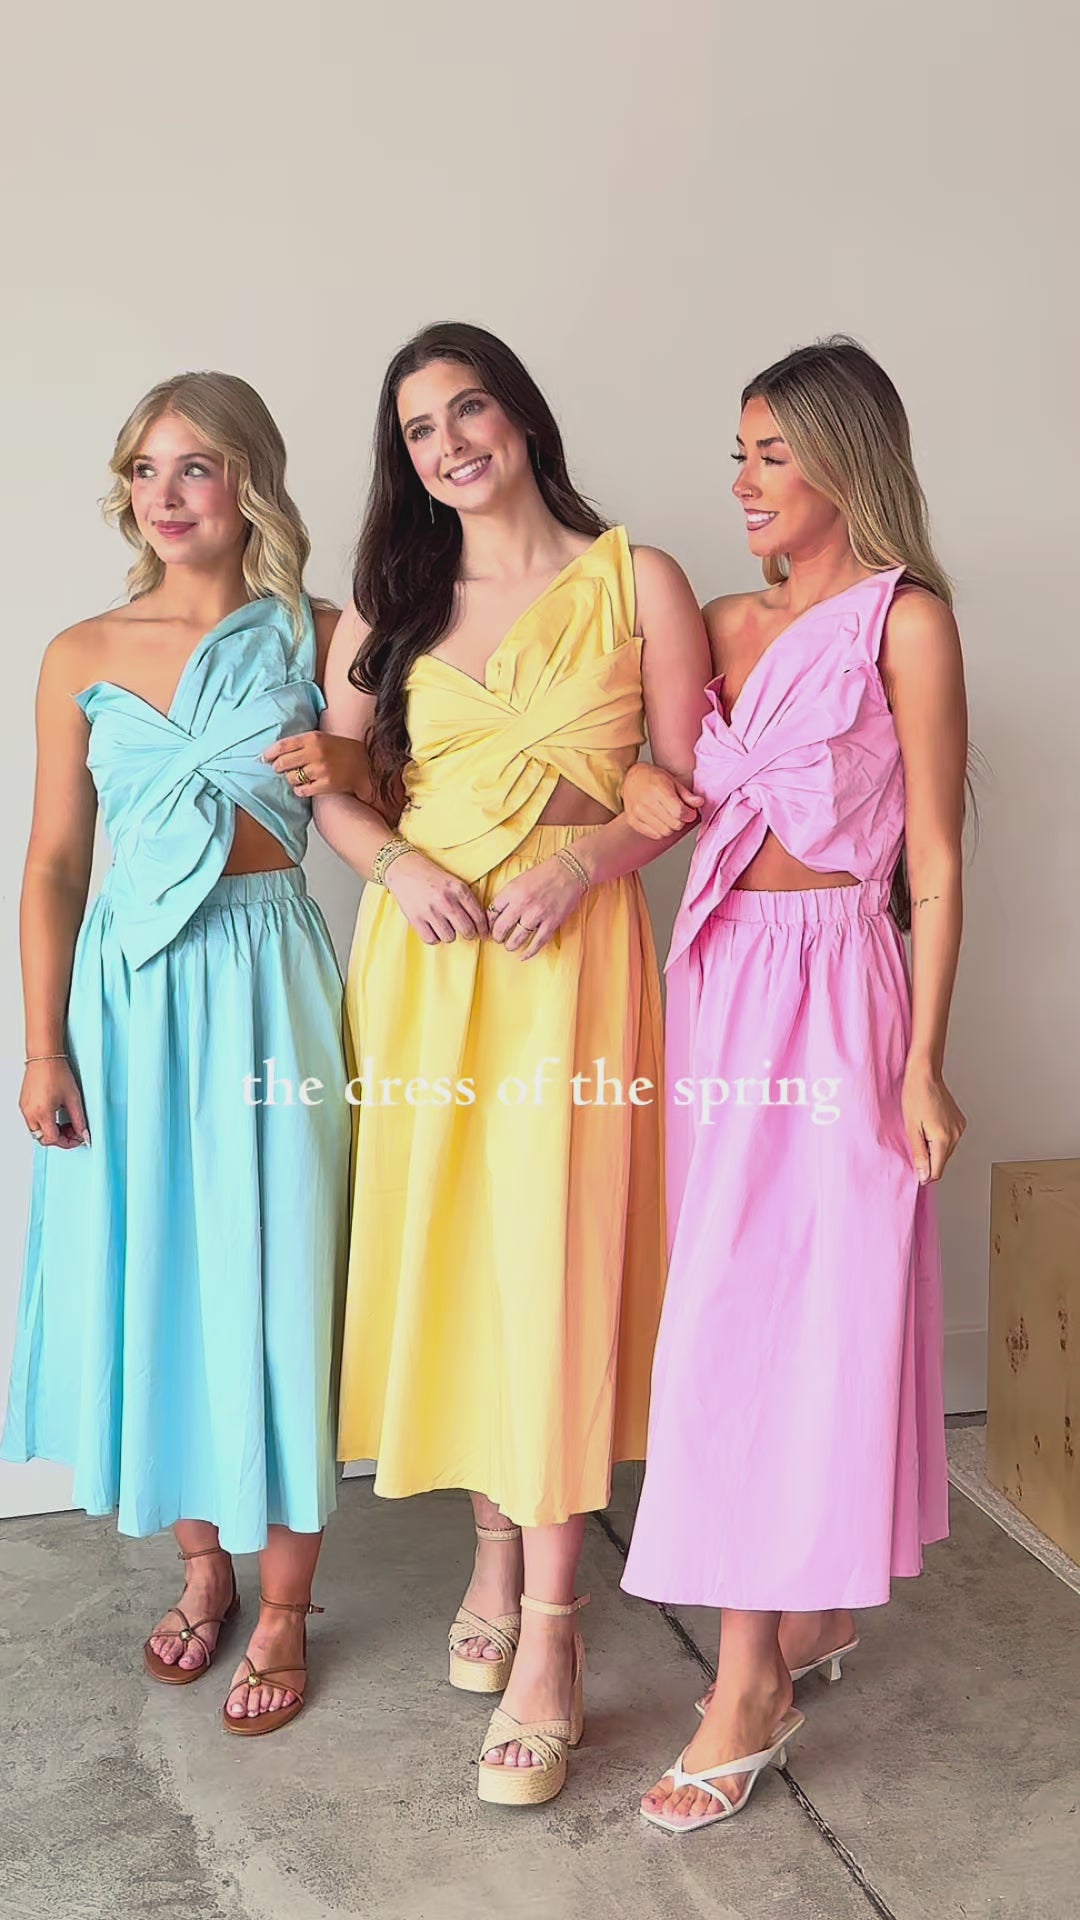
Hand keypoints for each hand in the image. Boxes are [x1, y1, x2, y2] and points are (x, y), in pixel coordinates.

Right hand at [20, 1057, 89, 1149]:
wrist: (45, 1057)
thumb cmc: (56, 1072)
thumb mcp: (73, 1098)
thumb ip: (79, 1120)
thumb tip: (83, 1134)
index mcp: (42, 1113)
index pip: (53, 1139)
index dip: (67, 1142)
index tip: (77, 1138)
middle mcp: (30, 1113)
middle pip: (43, 1138)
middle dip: (60, 1138)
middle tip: (73, 1131)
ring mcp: (25, 1109)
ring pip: (37, 1131)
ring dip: (52, 1131)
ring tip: (66, 1122)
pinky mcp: (24, 1104)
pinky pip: (32, 1121)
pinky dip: (44, 1123)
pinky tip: (56, 1114)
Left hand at [262, 731, 367, 797]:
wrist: (364, 764)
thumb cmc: (340, 750)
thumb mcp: (321, 738)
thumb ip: (300, 743)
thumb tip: (275, 752)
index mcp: (313, 738)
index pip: (282, 746)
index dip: (269, 753)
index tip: (264, 758)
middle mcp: (315, 753)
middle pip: (283, 763)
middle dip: (278, 767)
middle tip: (280, 769)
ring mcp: (320, 770)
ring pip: (291, 778)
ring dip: (291, 779)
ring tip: (300, 776)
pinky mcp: (325, 784)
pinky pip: (302, 790)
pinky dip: (300, 790)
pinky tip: (306, 786)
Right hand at [383, 853, 487, 944]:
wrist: (403, 868)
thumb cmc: (432, 877)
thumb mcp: (454, 882)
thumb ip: (467, 899)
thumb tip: (481, 924)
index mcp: (459, 889)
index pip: (478, 916)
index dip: (483, 929)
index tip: (483, 933)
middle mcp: (446, 900)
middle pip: (467, 930)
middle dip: (469, 934)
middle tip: (466, 933)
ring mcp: (430, 910)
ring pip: (450, 937)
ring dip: (449, 934)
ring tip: (444, 926)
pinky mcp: (415, 919)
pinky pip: (431, 939)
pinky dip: (434, 937)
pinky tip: (433, 929)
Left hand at [487, 859, 585, 960]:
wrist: (569, 871)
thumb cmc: (544, 874)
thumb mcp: (519, 880)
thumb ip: (507, 897)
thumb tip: (496, 914)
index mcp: (511, 891)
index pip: (492, 913)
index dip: (489, 923)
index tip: (491, 927)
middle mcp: (522, 904)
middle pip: (501, 928)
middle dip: (497, 937)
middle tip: (499, 938)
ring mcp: (537, 915)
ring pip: (516, 939)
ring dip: (510, 945)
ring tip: (510, 946)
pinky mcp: (551, 923)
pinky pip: (537, 943)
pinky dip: (529, 952)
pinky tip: (523, 956)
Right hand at [622, 762, 703, 838]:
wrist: (631, 778)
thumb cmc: (653, 778)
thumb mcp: (673, 781)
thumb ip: (687, 795)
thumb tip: (699, 803)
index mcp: (658, 790)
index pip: (679, 812)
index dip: (689, 814)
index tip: (690, 811)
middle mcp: (646, 802)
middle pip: (674, 824)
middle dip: (681, 820)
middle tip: (679, 812)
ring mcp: (637, 813)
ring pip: (666, 832)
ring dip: (671, 826)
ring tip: (668, 816)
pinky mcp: (633, 822)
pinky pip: (655, 835)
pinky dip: (661, 830)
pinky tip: (659, 820)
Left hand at [901, 1063, 965, 1182]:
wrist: (925, 1075)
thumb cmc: (915, 1096)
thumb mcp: (911, 1128)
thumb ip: (919, 1154)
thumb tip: (923, 1175)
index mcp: (943, 1138)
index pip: (938, 1170)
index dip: (925, 1174)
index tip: (916, 1170)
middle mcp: (956, 1134)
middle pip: (943, 1161)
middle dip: (929, 1159)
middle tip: (915, 1143)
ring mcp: (960, 1128)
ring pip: (947, 1151)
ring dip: (934, 1149)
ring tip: (922, 1131)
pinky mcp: (960, 1122)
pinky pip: (950, 1139)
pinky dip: (940, 1139)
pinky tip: (930, 1126)